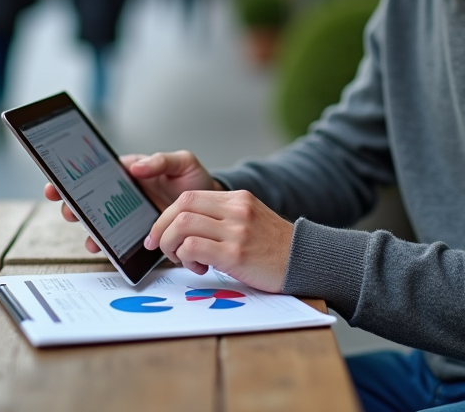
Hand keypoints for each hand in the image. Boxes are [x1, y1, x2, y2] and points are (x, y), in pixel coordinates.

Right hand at [43, 150, 218, 254]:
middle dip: (74, 204)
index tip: (57, 183)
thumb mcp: (182, 162)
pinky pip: (118, 239)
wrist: (210, 209)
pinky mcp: (139, 233)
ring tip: (88, 236)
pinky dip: (108, 245)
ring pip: (101, 222)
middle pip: (91, 198)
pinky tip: (103, 248)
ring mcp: (130, 215)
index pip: (97, 171)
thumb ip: (160, 161)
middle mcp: (125, 194)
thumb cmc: (194, 180)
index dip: (73, 177)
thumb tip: (134, 167)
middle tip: (68, 210)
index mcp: (130, 172)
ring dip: (90, 229)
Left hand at [146, 190, 293, 292]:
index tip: (158, 233)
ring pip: (183, 224)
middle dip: (162, 228)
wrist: (306, 262)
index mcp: (238, 199)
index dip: (166, 215)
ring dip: (171, 244)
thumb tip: (184, 228)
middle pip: (181, 206)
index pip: (189, 196)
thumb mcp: (250, 221)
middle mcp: (236, 209)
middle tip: (158, 246)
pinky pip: (193, 247)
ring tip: (181, 258)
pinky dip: (185, 258)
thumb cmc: (274, 249)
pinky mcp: (235, 253)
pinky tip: (198, 267)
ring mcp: (236, 230)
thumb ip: (223, 218)